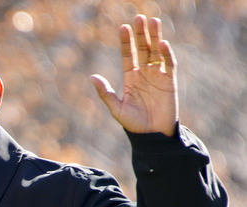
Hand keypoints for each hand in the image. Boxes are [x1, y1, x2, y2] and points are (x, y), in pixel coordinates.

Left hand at [90, 14, 177, 136]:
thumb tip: (92, 77)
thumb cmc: (133, 124)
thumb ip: (105, 92)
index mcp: (130, 78)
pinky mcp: (169, 82)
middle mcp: (144, 73)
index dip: (126, 41)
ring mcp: (157, 76)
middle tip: (139, 16)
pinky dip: (166, 54)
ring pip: (156, 52)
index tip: (123, 27)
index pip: (128, 55)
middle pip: (143, 49)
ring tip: (153, 21)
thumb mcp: (116, 108)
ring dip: (155, 37)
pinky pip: (168, 64)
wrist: (151, 135)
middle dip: (141, 34)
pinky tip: (162, 43)